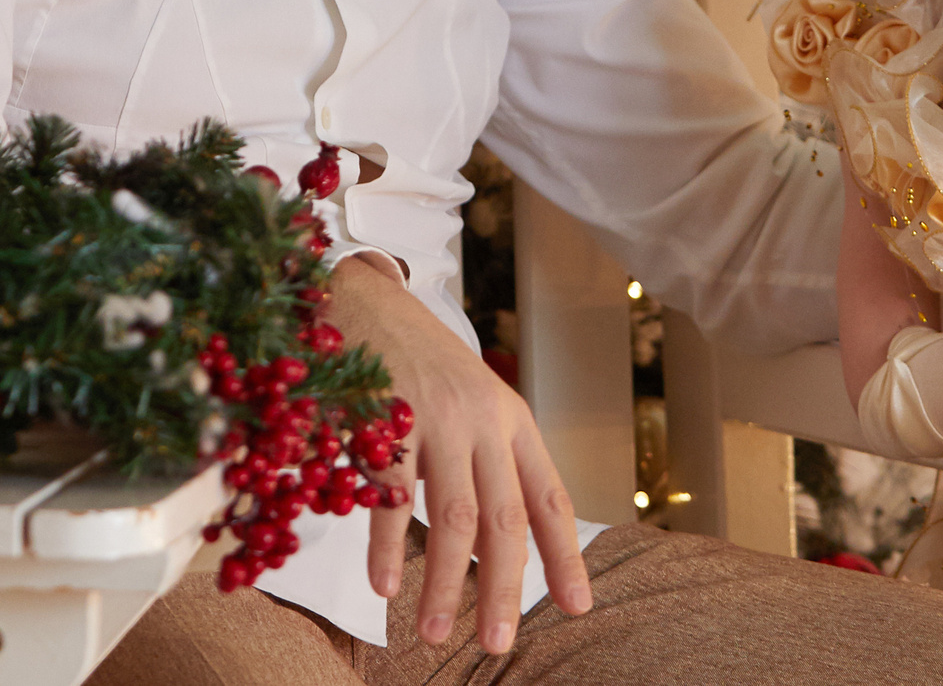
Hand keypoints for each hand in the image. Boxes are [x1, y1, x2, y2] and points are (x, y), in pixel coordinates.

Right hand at [322, 256, 589, 652]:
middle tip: (498, 643)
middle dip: (503, 590)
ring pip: (454, 517)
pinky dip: (388, 547)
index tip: (578, 607)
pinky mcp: (387, 420)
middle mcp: (484, 421)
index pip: (551, 498)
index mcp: (513, 420)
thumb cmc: (420, 361)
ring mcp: (437, 420)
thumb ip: (489, 463)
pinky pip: (391, 497)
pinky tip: (385, 586)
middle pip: (506, 520)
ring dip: (445, 584)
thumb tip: (500, 545)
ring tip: (436, 633)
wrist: (364, 298)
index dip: (566, 556)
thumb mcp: (473, 404)